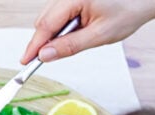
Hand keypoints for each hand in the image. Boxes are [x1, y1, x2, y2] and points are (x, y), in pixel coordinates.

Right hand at [20, 0, 154, 62]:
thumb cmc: (128, 12)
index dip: (34, 45)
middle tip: (42, 60)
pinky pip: (58, 13)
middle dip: (43, 41)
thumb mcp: (100, 35)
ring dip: (53, 34)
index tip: (25, 62)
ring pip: (49, 17)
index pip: (46, 24)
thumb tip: (44, 55)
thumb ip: (70, 46)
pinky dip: (60, 27)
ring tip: (72, 41)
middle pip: (44, 19)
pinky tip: (74, 32)